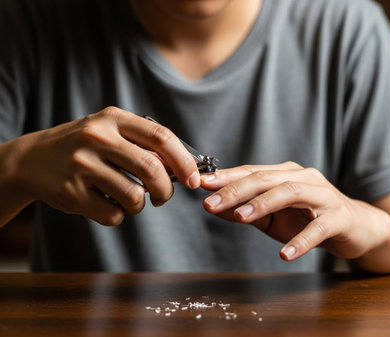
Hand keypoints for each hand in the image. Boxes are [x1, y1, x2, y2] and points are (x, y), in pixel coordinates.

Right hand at [7, 107, 199, 225]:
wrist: (31, 160)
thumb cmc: (83, 146)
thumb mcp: (110, 132)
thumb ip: (143, 145)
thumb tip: (182, 170)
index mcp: (113, 118)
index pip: (161, 137)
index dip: (184, 161)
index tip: (194, 180)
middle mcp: (97, 137)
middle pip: (151, 169)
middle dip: (166, 190)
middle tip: (163, 197)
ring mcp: (81, 165)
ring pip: (134, 196)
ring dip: (140, 205)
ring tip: (129, 199)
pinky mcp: (71, 192)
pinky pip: (112, 214)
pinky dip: (118, 215)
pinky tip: (106, 203)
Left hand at [202, 162, 389, 260]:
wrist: (357, 226)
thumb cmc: (310, 219)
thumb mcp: (274, 216)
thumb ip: (247, 210)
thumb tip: (215, 207)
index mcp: (286, 174)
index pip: (252, 172)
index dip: (225, 178)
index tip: (200, 185)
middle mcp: (304, 178)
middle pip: (266, 180)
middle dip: (236, 191)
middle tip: (210, 203)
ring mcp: (323, 196)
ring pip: (291, 193)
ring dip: (264, 204)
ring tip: (241, 217)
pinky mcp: (339, 217)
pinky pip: (319, 229)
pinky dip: (301, 241)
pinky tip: (286, 254)